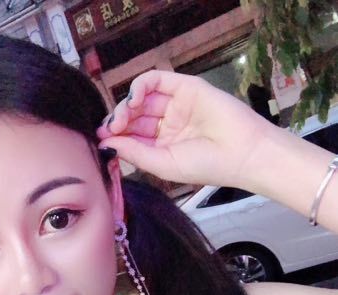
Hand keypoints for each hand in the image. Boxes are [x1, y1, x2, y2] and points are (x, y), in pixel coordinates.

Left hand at [96, 70, 276, 190]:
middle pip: (133, 116)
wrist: (241, 152)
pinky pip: (155, 80)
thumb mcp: (163, 164)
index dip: (115, 136)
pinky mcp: (184, 87)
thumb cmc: (206, 165)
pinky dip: (139, 87)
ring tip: (121, 119)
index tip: (102, 140)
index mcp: (162, 146)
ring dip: (125, 106)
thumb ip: (134, 152)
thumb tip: (105, 143)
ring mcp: (176, 104)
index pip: (132, 136)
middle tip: (109, 129)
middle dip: (117, 121)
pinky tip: (134, 102)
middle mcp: (167, 124)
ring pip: (141, 98)